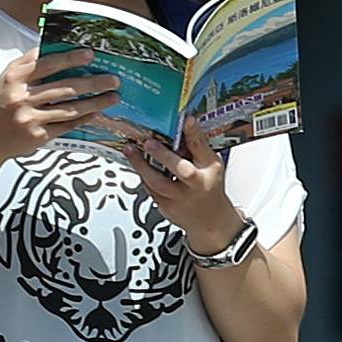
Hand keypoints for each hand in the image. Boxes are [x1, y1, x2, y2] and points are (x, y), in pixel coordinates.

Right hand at [0, 47, 120, 165]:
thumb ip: (29, 62)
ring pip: (70, 108)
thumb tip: (54, 47)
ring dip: (95, 102)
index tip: (90, 55)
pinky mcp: (38, 135)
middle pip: (65, 87)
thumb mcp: (7, 78)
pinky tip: (96, 114)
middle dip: (93, 83)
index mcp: (15, 78)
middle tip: (112, 80)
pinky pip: (66, 126)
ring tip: (112, 97)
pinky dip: (83, 119)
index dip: (71, 59)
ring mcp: (31, 118)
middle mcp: (23, 97)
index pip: (48, 64)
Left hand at [123, 120, 243, 256]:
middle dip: (164, 155)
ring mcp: (178, 199)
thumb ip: (198, 146)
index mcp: (208, 173)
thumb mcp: (211, 164)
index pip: (202, 149)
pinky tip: (135, 163)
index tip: (187, 120)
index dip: (194, 134)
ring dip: (141, 165)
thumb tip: (185, 122)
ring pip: (157, 183)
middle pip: (180, 171)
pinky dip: (142, 175)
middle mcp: (194, 187)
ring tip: (130, 150)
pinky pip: (150, 189)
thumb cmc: (209, 187)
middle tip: (149, 142)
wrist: (208, 220)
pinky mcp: (165, 207)